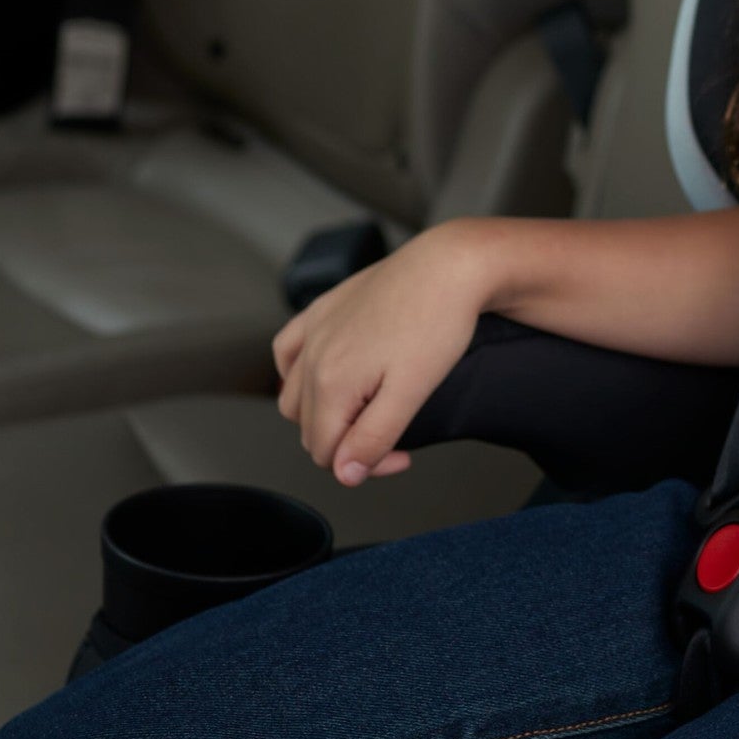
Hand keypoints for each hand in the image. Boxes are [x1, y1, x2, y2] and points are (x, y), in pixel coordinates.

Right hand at [271, 223, 488, 486]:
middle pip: (309, 429)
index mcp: (331, 382)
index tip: (402, 455)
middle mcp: (313, 356)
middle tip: (393, 436)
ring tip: (363, 411)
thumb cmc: (438, 321)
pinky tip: (322, 375)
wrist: (450, 264)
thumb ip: (374, 438)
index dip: (362, 466)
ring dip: (320, 413)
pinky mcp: (323, 308)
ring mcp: (315, 330)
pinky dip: (296, 371)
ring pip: (292, 395)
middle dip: (346, 443)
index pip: (326, 454)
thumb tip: (345, 474)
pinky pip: (287, 350)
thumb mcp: (412, 392)